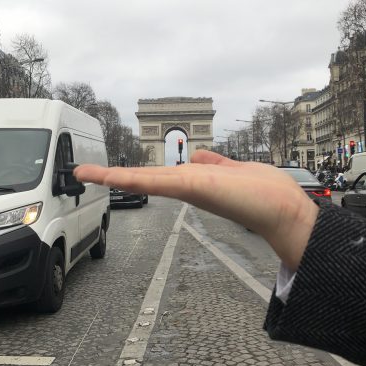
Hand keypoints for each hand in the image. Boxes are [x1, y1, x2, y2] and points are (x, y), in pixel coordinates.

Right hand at [74, 150, 317, 270]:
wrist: (284, 211)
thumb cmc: (264, 192)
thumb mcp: (233, 169)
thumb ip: (214, 162)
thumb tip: (199, 154)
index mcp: (193, 180)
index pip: (156, 176)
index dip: (131, 173)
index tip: (108, 171)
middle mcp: (186, 185)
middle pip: (142, 179)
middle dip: (111, 176)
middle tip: (81, 172)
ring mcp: (187, 186)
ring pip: (142, 180)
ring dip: (112, 175)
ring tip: (83, 172)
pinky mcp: (192, 186)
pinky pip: (156, 180)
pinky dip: (131, 178)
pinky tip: (111, 176)